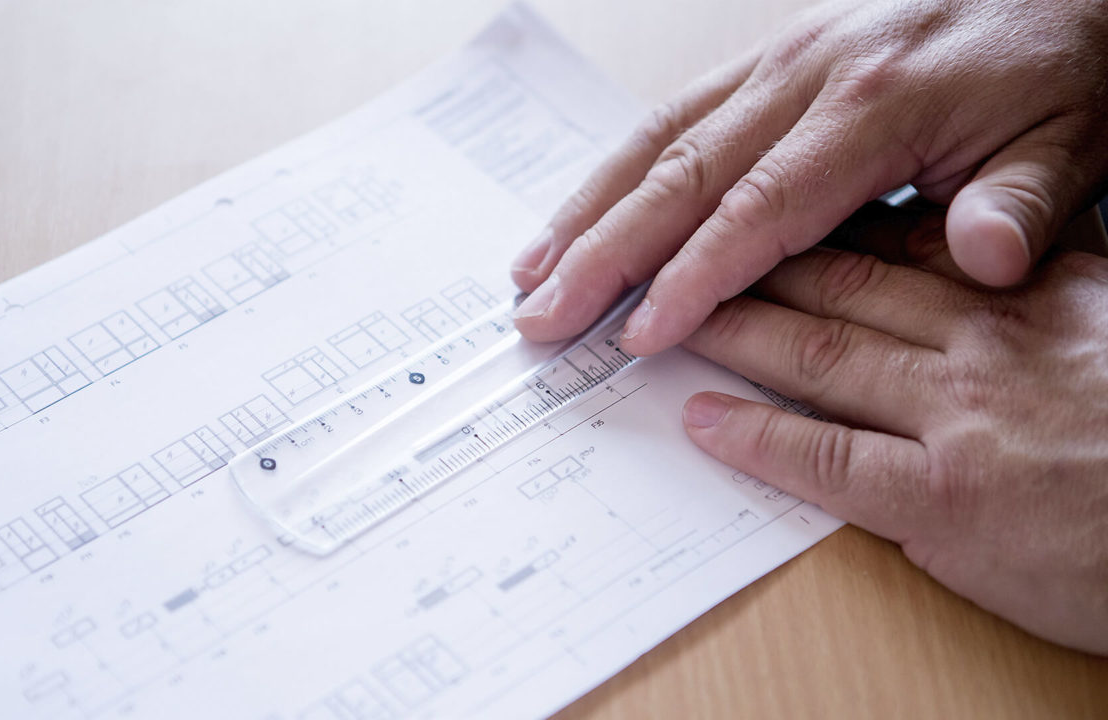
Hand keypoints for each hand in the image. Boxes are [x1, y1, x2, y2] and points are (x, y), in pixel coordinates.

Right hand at [510, 0, 1107, 354]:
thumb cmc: (1061, 68)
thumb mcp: (1074, 140)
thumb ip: (1024, 203)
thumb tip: (988, 261)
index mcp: (875, 104)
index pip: (762, 206)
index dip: (694, 275)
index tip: (639, 335)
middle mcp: (808, 76)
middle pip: (682, 174)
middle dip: (603, 253)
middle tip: (540, 317)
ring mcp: (779, 60)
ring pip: (658, 140)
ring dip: (586, 209)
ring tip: (528, 272)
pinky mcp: (768, 58)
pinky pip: (674, 114)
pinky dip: (615, 168)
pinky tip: (578, 210)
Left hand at [677, 210, 1107, 653]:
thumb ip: (1038, 294)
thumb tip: (972, 262)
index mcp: (1033, 294)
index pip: (897, 247)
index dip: (815, 233)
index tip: (758, 224)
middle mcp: (987, 340)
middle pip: (839, 286)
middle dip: (747, 267)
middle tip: (676, 259)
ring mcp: (960, 418)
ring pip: (817, 354)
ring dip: (731, 331)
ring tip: (669, 319)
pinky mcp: (943, 501)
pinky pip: (825, 458)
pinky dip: (755, 435)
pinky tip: (703, 417)